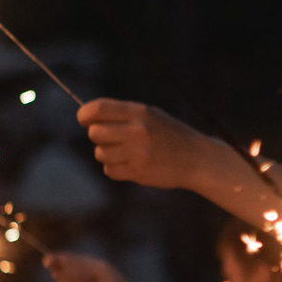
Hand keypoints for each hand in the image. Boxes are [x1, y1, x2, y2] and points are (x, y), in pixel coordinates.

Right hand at [42, 251, 151, 281]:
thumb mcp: (99, 269)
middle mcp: (73, 280)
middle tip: (95, 280)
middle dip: (76, 275)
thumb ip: (76, 263)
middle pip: (58, 274)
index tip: (49, 262)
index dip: (52, 260)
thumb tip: (49, 260)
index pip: (58, 261)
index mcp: (79, 266)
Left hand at [78, 99, 217, 190]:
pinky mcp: (138, 172)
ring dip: (107, 153)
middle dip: (98, 136)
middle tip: (111, 138)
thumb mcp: (151, 115)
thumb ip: (122, 115)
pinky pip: (109, 170)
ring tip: (124, 152)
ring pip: (100, 153)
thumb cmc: (170, 134)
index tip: (84, 119)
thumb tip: (89, 118)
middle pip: (95, 133)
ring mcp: (137, 153)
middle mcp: (137, 131)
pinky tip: (129, 164)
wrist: (196, 158)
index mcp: (139, 112)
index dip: (84, 114)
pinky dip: (114, 168)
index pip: (98, 109)